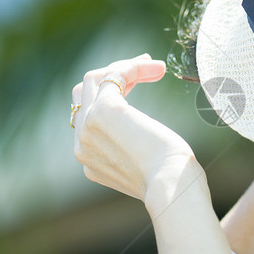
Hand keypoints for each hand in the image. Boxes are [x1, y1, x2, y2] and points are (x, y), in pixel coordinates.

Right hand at [71, 55, 204, 208]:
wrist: (171, 186)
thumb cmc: (171, 178)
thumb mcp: (145, 165)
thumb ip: (134, 150)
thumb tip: (144, 134)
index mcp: (90, 160)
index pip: (88, 116)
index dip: (112, 97)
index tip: (140, 85)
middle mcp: (81, 144)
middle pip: (84, 94)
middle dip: (115, 77)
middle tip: (147, 69)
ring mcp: (88, 126)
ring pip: (95, 80)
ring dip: (127, 68)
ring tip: (156, 67)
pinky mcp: (104, 110)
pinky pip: (113, 75)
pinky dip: (134, 66)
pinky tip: (156, 68)